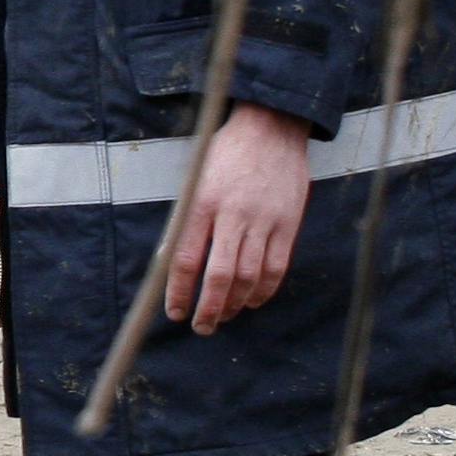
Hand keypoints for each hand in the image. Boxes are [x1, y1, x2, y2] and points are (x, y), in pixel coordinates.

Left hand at [168, 103, 310, 334]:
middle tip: (200, 327)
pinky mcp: (288, 223)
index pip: (183, 258)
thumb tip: (167, 264)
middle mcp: (232, 214)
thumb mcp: (195, 180)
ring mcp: (263, 220)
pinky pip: (276, 267)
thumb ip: (185, 220)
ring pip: (248, 277)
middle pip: (218, 275)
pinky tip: (251, 301)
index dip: (178, 291)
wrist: (271, 128)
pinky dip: (263, 291)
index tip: (174, 312)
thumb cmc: (225, 155)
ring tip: (223, 317)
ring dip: (234, 304)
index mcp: (201, 202)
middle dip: (208, 309)